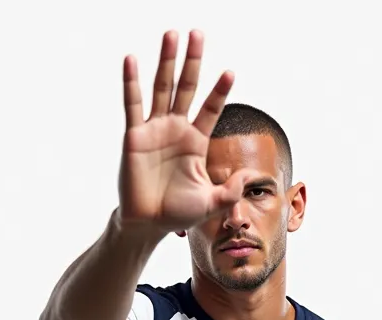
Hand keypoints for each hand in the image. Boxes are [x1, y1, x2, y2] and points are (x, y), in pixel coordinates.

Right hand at [118, 30, 251, 233]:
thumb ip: (231, 191)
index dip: (220, 91)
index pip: (211, 109)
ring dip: (167, 61)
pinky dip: (131, 82)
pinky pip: (133, 105)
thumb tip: (250, 175)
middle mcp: (176, 130)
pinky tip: (131, 59)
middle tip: (198, 33)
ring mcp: (154, 130)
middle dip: (193, 61)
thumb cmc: (177, 215)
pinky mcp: (134, 136)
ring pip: (162, 88)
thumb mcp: (211, 203)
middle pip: (187, 87)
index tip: (230, 72)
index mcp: (195, 142)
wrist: (147, 225)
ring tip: (172, 34)